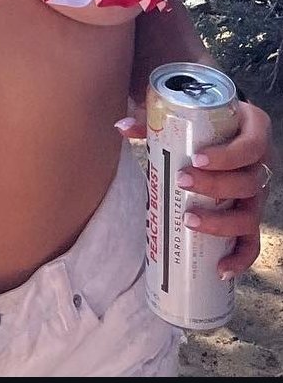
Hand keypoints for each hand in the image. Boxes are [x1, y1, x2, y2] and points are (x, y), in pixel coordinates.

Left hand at [117, 98, 274, 276]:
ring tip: (189, 220)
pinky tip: (220, 269)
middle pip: (248, 183)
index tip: (196, 159)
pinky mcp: (251, 216)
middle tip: (182, 181)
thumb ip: (155, 120)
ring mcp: (258, 195)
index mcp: (254, 131)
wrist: (225, 128)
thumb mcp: (187, 114)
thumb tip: (121, 127)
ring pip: (250, 216)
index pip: (250, 146)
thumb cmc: (206, 122)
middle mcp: (262, 165)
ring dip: (221, 222)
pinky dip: (240, 258)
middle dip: (215, 186)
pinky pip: (252, 242)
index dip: (227, 156)